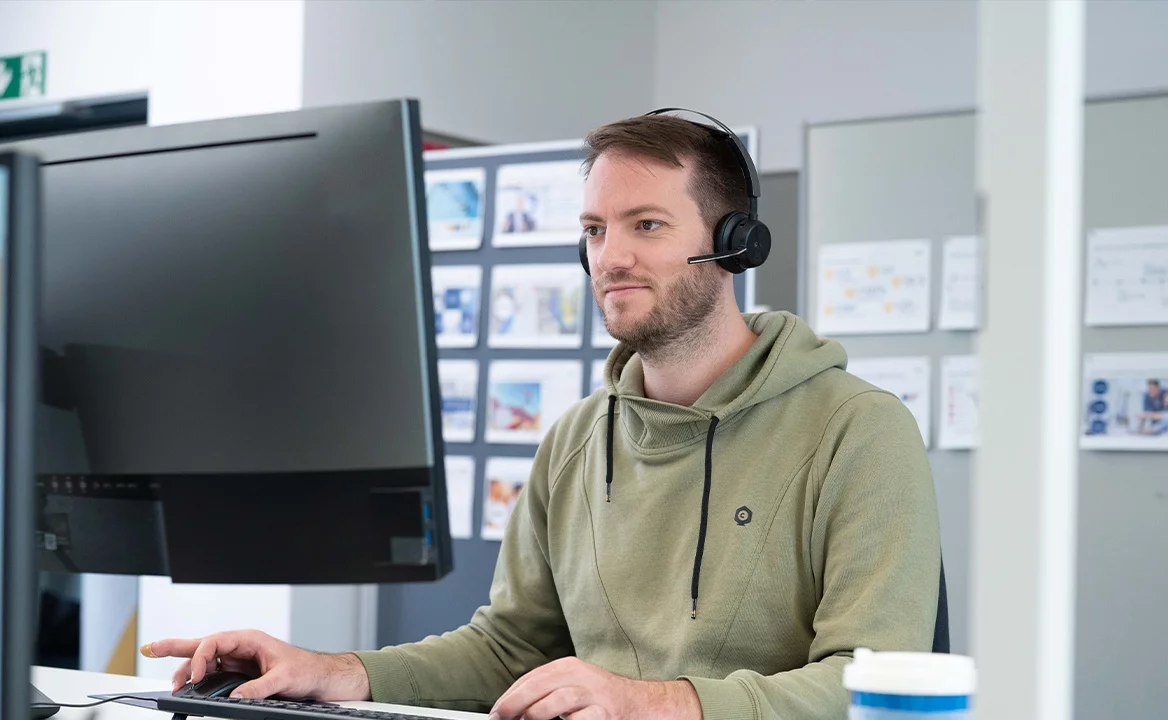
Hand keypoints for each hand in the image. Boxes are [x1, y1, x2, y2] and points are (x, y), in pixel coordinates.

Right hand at [140, 629, 370, 700]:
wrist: (320, 679)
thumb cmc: (306, 670)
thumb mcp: (284, 678)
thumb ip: (258, 688)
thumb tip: (235, 697)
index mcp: (250, 639)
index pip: (215, 642)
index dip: (201, 658)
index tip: (196, 678)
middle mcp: (240, 647)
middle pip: (203, 645)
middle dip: (175, 647)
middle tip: (150, 649)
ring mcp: (238, 661)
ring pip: (204, 661)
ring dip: (186, 671)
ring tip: (172, 684)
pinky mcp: (238, 675)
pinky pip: (213, 675)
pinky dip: (198, 680)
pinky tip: (188, 686)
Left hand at [488, 657, 701, 719]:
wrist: (642, 705)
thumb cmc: (601, 699)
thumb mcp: (574, 686)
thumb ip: (548, 691)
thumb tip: (513, 707)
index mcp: (570, 667)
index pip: (532, 678)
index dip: (510, 695)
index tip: (496, 711)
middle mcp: (582, 677)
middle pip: (540, 687)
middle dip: (515, 704)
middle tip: (501, 717)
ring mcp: (595, 696)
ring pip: (557, 702)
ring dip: (537, 715)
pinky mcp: (606, 714)